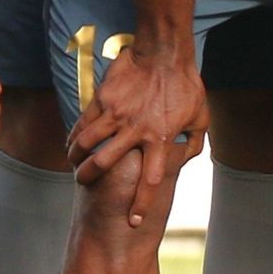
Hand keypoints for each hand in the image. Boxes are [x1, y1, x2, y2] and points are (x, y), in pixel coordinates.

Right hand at [68, 35, 205, 222]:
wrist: (164, 52)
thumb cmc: (185, 85)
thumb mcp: (200, 117)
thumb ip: (192, 142)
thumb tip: (185, 158)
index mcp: (160, 139)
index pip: (150, 180)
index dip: (141, 203)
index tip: (134, 221)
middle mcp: (135, 131)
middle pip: (105, 163)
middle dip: (90, 178)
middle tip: (82, 184)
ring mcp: (116, 115)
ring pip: (88, 143)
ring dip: (77, 157)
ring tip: (73, 164)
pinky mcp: (104, 100)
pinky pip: (84, 122)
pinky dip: (76, 134)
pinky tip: (72, 142)